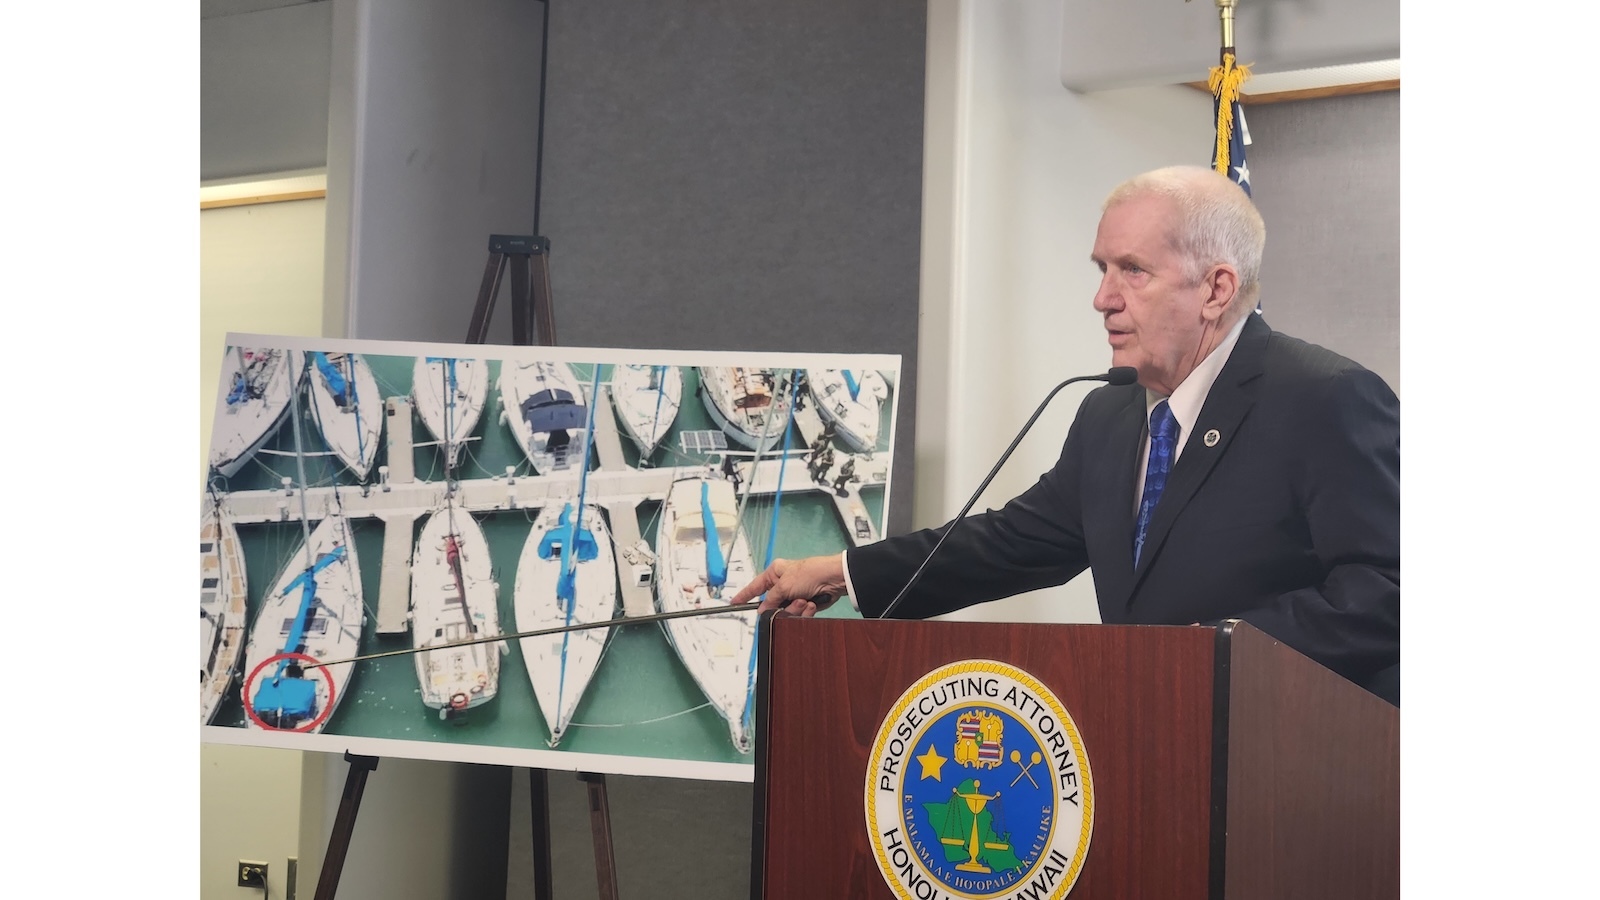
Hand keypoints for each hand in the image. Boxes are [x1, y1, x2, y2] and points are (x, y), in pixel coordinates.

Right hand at [729, 555, 847, 617]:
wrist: (833, 579)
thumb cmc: (809, 574)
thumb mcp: (784, 586)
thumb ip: (771, 600)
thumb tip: (762, 610)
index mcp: (775, 573)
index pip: (755, 587)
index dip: (744, 596)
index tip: (733, 603)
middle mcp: (783, 584)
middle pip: (772, 605)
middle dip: (782, 607)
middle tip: (790, 602)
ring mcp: (794, 595)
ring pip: (785, 612)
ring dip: (796, 609)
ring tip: (805, 600)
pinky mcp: (804, 603)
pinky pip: (798, 614)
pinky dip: (805, 611)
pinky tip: (812, 603)